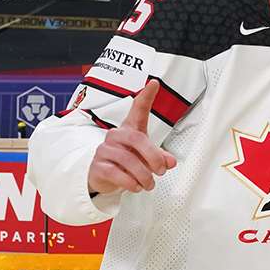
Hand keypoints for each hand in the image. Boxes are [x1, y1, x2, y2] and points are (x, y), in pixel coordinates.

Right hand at [87, 80, 176, 194]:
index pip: (137, 109)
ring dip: (144, 175)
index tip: (154, 83)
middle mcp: (116, 135)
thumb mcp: (146, 158)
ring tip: (149, 184)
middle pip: (138, 139)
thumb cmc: (127, 162)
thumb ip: (160, 158)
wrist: (103, 177)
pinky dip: (130, 183)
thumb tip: (170, 162)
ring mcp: (105, 150)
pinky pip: (117, 173)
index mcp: (130, 129)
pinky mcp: (98, 165)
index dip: (146, 96)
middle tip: (161, 171)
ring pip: (128, 160)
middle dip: (153, 157)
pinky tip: (136, 186)